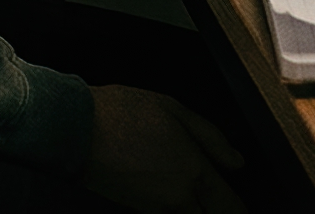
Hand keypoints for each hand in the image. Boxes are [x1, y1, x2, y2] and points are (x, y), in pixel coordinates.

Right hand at [80, 84, 243, 213]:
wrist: (75, 129)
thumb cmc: (122, 114)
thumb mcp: (176, 110)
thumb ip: (212, 138)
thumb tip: (236, 161)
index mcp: (194, 174)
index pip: (233, 209)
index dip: (239, 209)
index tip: (239, 202)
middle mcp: (178, 200)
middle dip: (218, 210)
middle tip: (219, 198)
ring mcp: (155, 209)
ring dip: (196, 209)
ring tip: (196, 192)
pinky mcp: (136, 210)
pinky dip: (175, 207)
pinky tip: (170, 186)